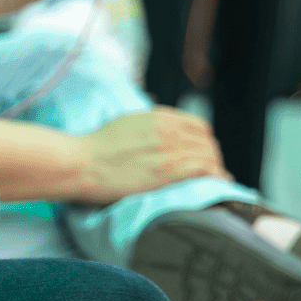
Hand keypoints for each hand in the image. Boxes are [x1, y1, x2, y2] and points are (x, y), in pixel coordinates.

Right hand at [74, 108, 228, 204]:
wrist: (81, 162)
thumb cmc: (98, 146)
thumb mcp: (129, 122)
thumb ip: (152, 124)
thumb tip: (163, 127)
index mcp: (161, 117)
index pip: (200, 127)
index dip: (206, 142)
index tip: (204, 154)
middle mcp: (169, 130)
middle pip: (207, 143)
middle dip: (213, 157)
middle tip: (212, 171)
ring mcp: (168, 151)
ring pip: (208, 156)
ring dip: (216, 168)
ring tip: (217, 180)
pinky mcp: (165, 172)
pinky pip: (203, 170)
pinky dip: (216, 176)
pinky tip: (220, 183)